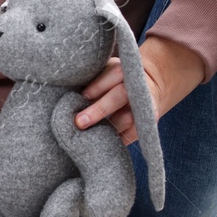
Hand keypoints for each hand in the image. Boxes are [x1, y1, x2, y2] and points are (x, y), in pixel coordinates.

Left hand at [75, 35, 204, 143]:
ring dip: (107, 129)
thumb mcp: (104, 71)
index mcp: (123, 70)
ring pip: (127, 119)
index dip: (95, 88)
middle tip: (78, 123)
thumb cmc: (112, 78)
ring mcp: (144, 106)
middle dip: (98, 110)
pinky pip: (132, 134)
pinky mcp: (148, 122)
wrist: (149, 83)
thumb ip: (89, 80)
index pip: (112, 76)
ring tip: (87, 138)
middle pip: (118, 97)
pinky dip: (117, 141)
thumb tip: (67, 98)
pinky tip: (101, 146)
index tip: (80, 98)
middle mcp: (136, 87)